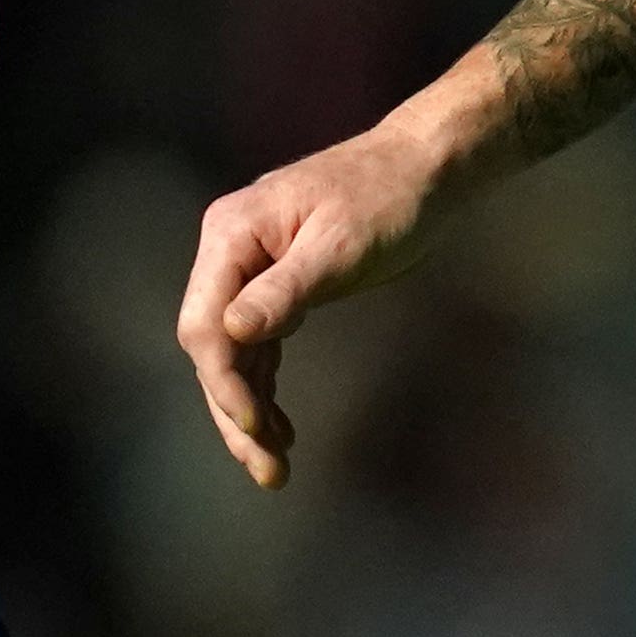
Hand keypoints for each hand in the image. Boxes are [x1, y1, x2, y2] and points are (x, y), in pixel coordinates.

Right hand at [174, 112, 469, 489]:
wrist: (428, 168)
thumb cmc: (389, 198)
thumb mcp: (341, 246)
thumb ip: (284, 291)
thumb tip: (230, 335)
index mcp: (232, 233)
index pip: (206, 324)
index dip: (225, 382)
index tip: (256, 427)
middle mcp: (231, 251)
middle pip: (214, 347)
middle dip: (236, 411)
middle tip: (267, 468)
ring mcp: (252, 269)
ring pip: (236, 354)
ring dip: (250, 410)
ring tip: (274, 468)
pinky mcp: (280, 284)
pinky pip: (261, 346)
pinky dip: (266, 386)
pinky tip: (281, 428)